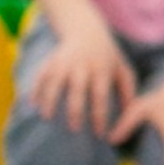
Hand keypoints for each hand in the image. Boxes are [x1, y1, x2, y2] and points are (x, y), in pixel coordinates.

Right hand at [30, 21, 134, 136]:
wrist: (86, 30)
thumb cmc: (107, 56)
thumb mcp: (122, 69)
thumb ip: (128, 91)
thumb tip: (130, 116)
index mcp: (101, 70)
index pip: (101, 96)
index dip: (100, 116)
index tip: (99, 134)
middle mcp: (82, 66)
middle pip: (77, 90)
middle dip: (75, 111)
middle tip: (74, 129)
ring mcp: (64, 62)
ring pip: (54, 82)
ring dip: (50, 100)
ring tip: (47, 118)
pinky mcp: (51, 60)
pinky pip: (40, 75)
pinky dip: (35, 89)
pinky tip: (33, 104)